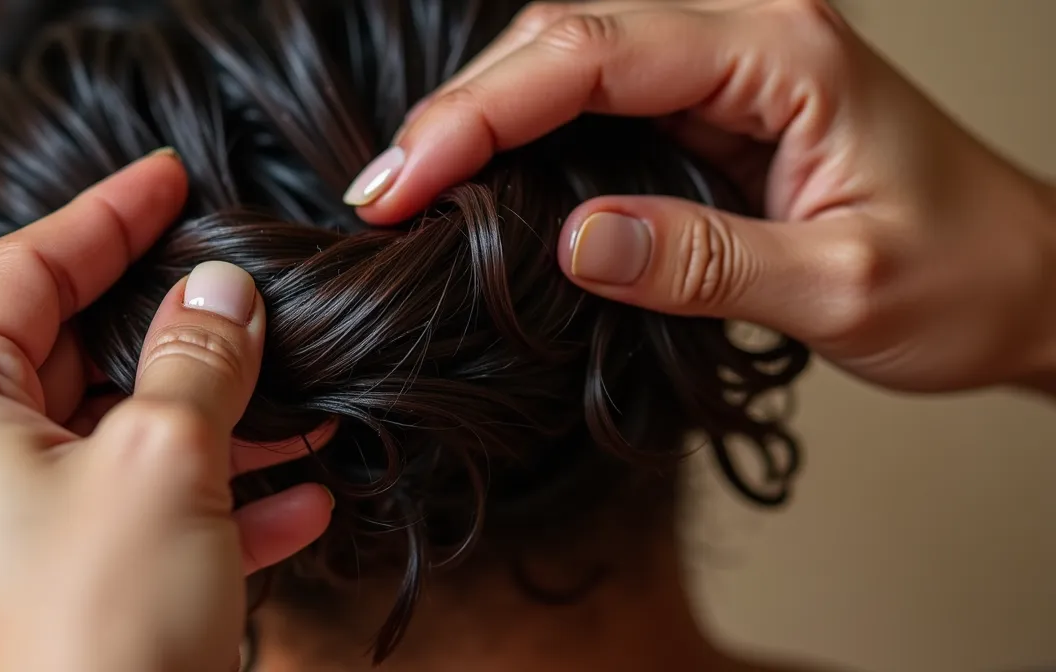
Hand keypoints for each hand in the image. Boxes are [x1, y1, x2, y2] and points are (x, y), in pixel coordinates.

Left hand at [0, 151, 334, 671]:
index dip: (104, 216)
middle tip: (244, 295)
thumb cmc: (95, 634)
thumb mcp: (164, 459)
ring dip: (214, 425)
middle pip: (72, 360)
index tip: (166, 179)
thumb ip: (195, 356)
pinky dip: (212, 502)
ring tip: (301, 409)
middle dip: (175, 334)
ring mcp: (3, 546)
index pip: (22, 272)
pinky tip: (299, 502)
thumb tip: (219, 292)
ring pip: (116, 445)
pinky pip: (135, 521)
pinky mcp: (55, 601)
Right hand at [347, 0, 1055, 393]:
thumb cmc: (963, 277)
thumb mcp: (843, 286)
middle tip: (379, 196)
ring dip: (481, 119)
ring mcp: (727, 69)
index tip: (399, 185)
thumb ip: (704, 260)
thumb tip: (572, 241)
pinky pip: (599, 102)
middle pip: (563, 37)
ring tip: (407, 191)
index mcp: (782, 53)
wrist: (1028, 280)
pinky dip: (527, 138)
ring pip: (568, 61)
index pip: (591, 52)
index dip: (479, 114)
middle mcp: (748, 37)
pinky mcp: (715, 109)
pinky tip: (481, 182)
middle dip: (459, 112)